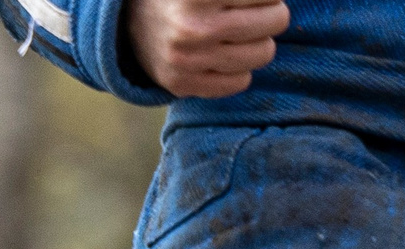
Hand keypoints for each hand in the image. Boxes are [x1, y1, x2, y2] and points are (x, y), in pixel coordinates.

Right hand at [122, 0, 288, 97]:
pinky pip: (240, 82)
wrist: (128, 20)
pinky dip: (239, 69)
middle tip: (250, 11)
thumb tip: (276, 1)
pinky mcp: (181, 85)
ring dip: (258, 41)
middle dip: (270, 13)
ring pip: (263, 53)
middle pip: (275, 21)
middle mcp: (194, 27)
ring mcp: (187, 61)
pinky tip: (223, 55)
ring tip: (239, 32)